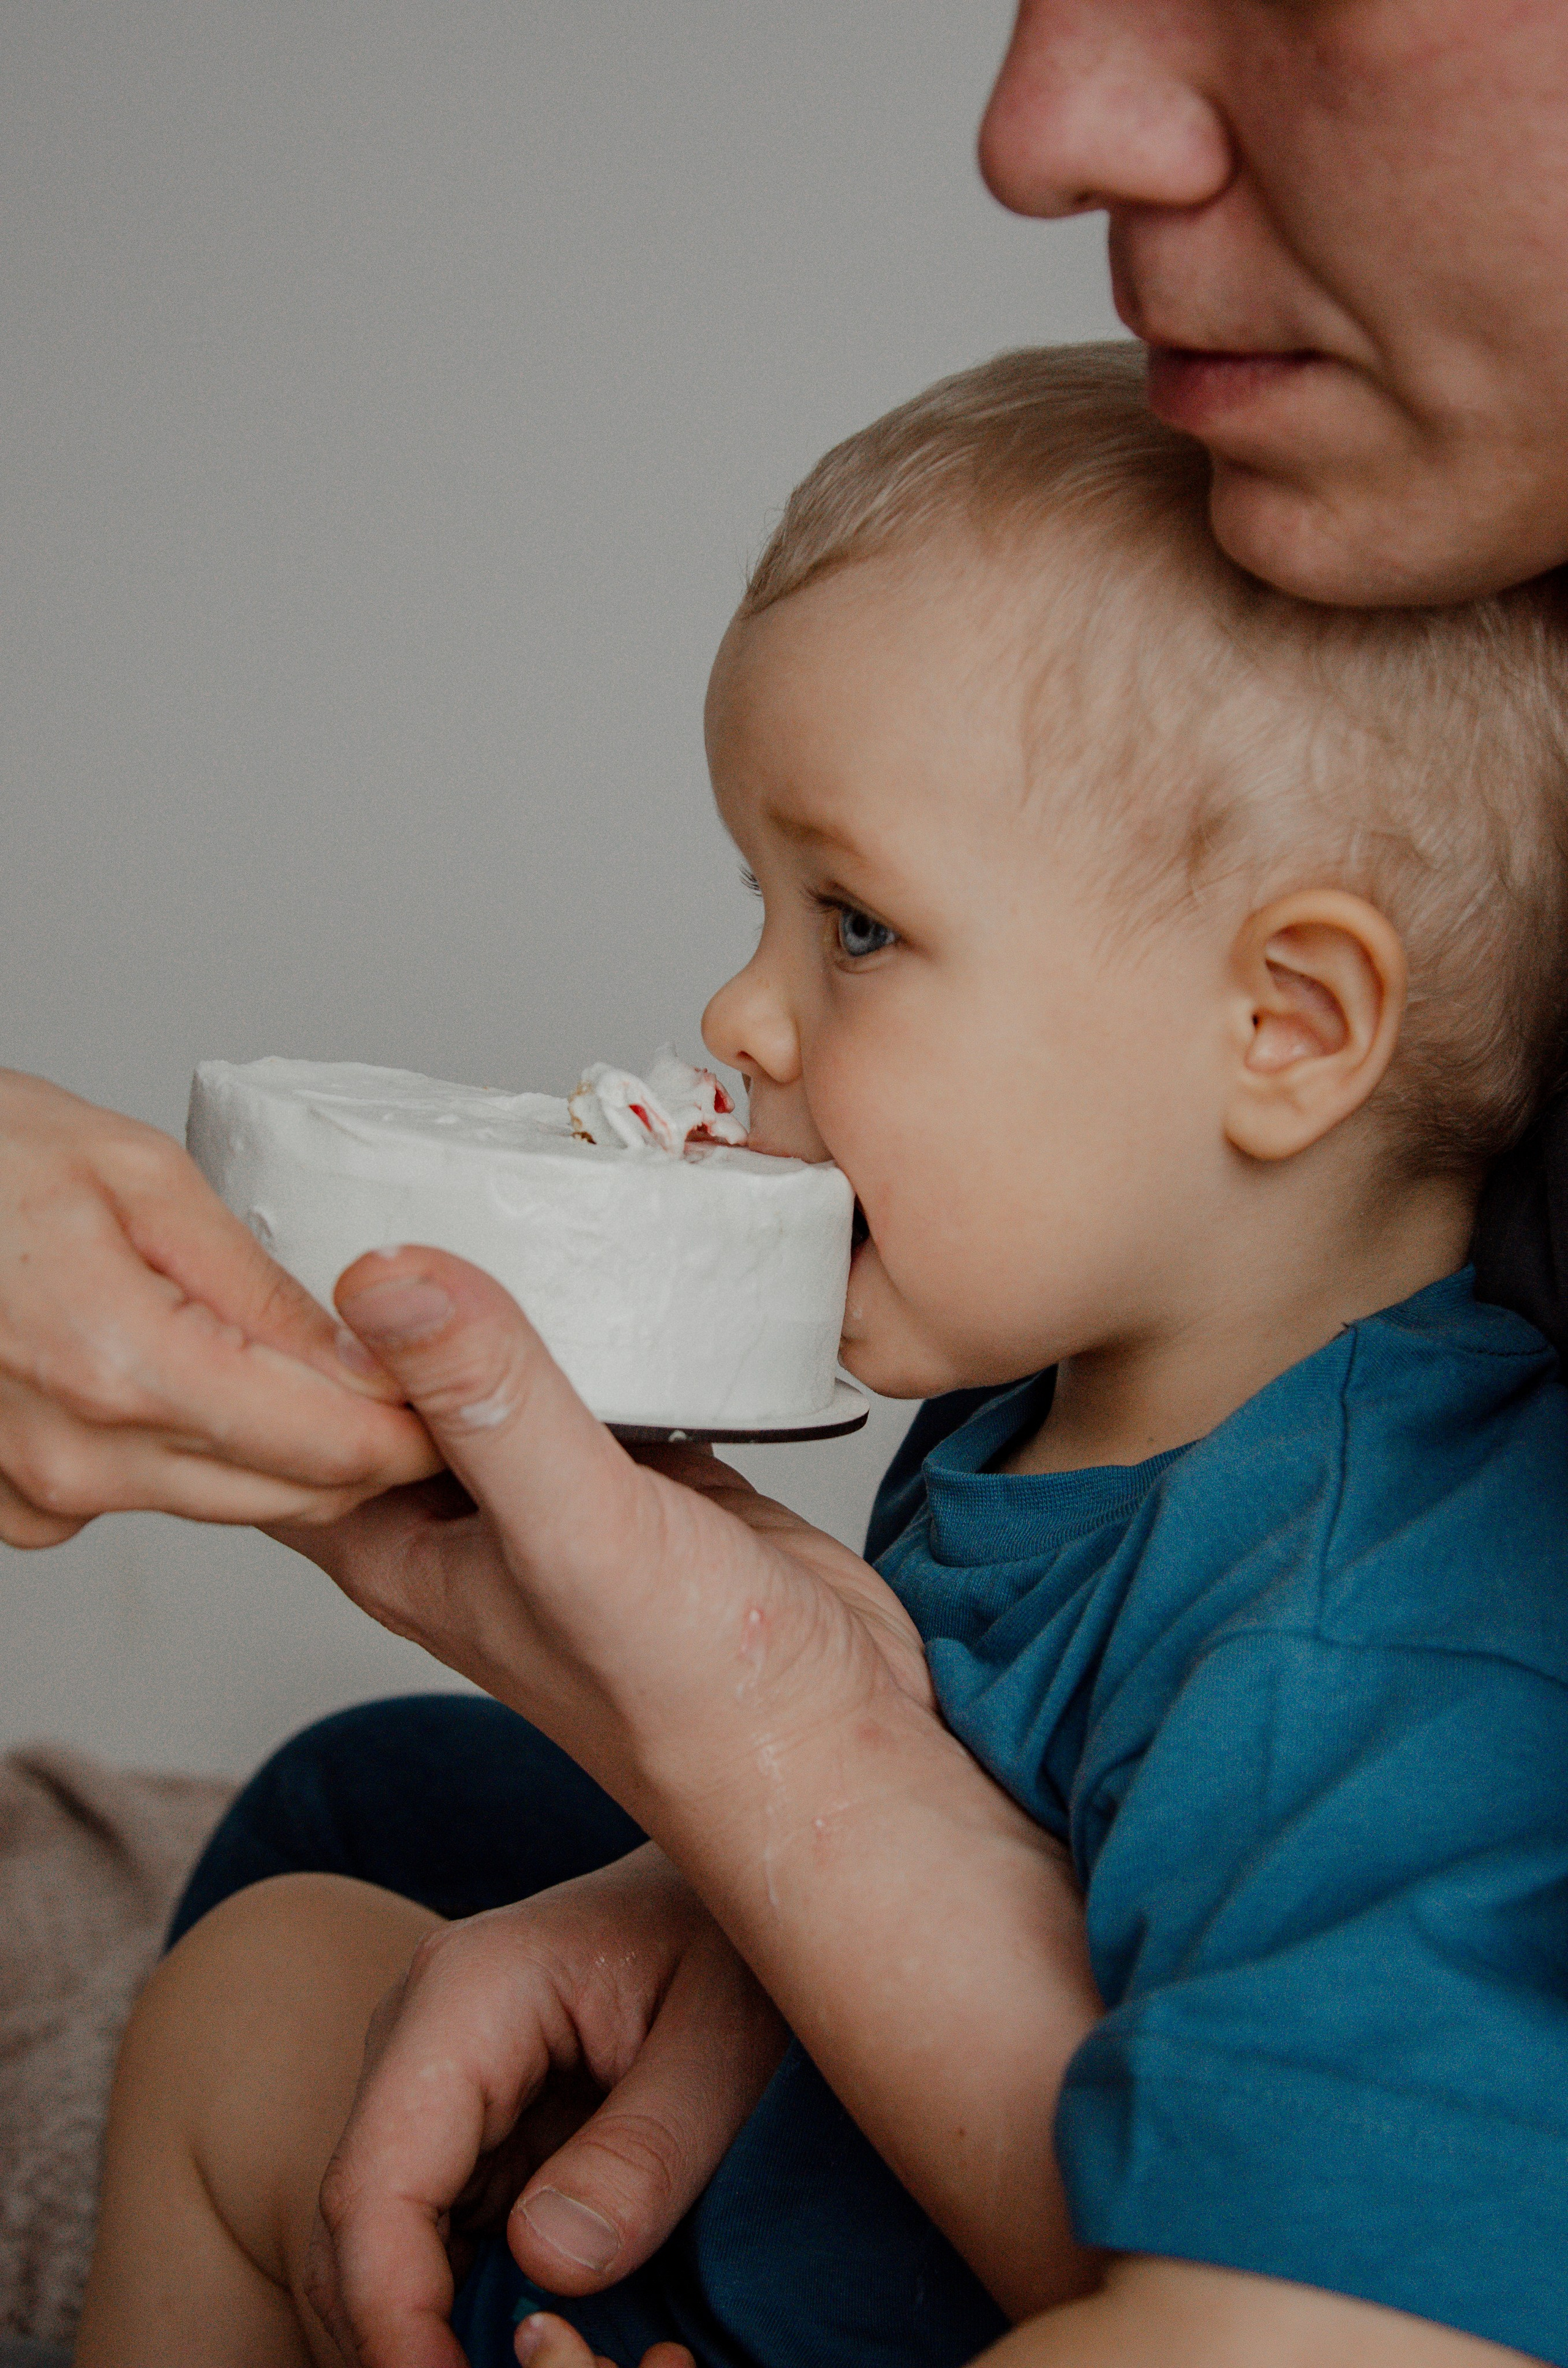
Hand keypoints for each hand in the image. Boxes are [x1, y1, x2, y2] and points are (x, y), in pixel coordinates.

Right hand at [0, 1069, 438, 1544]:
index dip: (418, 1429)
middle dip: (371, 1446)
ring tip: (319, 1370)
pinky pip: (150, 1496)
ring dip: (289, 1450)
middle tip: (420, 1382)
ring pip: (231, 1501)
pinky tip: (198, 1382)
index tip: (461, 1393)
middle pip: (292, 1491)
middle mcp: (77, 1458)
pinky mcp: (19, 1508)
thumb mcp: (137, 1175)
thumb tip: (369, 1354)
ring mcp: (40, 1496)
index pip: (329, 1446)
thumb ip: (259, 1283)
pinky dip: (197, 1452)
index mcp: (119, 1366)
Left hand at [282, 1247, 1103, 2321]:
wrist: (837, 1745)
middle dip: (361, 1270)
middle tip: (361, 1140)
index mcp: (399, 1541)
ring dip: (479, 1275)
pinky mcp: (642, 1463)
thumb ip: (489, 1401)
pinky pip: (590, 1358)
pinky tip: (592, 1229)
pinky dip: (586, 1299)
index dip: (253, 1321)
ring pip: (485, 1355)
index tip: (260, 1198)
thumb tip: (384, 1269)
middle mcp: (462, 1509)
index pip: (279, 1417)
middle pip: (378, 1370)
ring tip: (465, 1154)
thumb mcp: (574, 1530)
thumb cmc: (694, 1692)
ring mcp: (552, 1483)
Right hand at [306, 1846, 785, 2367]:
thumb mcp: (726, 2042)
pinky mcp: (459, 2120)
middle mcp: (418, 2033)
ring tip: (549, 2361)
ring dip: (434, 2328)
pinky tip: (540, 2337)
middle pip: (357, 2231)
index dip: (394, 2319)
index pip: (377, 2188)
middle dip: (407, 2340)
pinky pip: (428, 2237)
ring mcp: (428, 2079)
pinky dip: (463, 2307)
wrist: (736, 1880)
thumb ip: (646, 2153)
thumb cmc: (735, 1942)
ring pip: (379, 2247)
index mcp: (466, 1993)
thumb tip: (550, 2267)